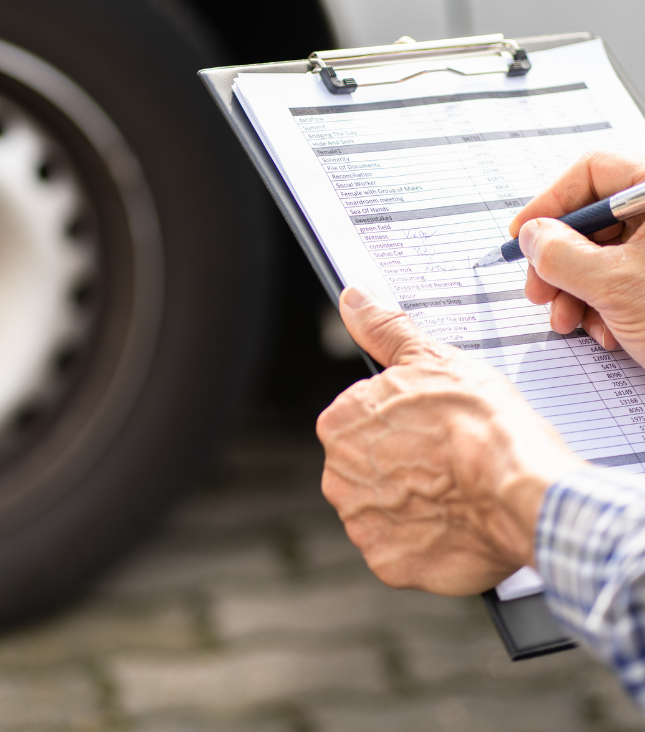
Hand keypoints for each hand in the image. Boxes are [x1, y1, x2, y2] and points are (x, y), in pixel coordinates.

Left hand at [317, 286, 581, 595]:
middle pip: (366, 469)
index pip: (360, 425)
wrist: (520, 488)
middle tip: (445, 464)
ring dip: (412, 506)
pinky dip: (423, 543)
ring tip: (453, 494)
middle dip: (401, 468)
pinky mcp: (386, 561)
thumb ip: (383, 328)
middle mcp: (337, 472)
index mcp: (340, 422)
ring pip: (381, 511)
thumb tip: (352, 297)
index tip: (429, 432)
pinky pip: (399, 551)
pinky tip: (452, 524)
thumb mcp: (430, 358)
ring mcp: (360, 520)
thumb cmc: (480, 422)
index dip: (400, 429)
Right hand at [510, 151, 644, 366]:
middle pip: (595, 220)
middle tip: (538, 291)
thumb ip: (559, 253)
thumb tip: (533, 236)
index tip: (523, 234)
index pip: (594, 172)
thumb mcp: (612, 285)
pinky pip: (625, 279)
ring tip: (569, 322)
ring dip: (575, 292)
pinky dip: (603, 306)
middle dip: (559, 261)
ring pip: (604, 255)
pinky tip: (606, 333)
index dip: (550, 203)